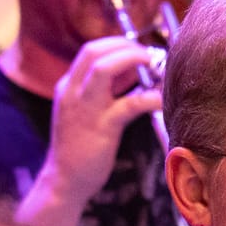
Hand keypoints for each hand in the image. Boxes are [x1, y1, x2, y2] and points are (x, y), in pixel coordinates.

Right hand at [42, 36, 160, 203]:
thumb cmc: (78, 148)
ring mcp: (85, 109)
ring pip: (104, 68)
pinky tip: (162, 99)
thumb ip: (101, 92)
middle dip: (124, 45)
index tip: (136, 49)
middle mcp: (72, 92)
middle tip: (147, 54)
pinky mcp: (102, 127)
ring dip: (133, 59)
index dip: (116, 44)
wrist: (64, 181)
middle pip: (94, 51)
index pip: (89, 51)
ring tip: (154, 65)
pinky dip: (150, 97)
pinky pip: (130, 103)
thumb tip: (131, 73)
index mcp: (67, 87)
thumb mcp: (82, 112)